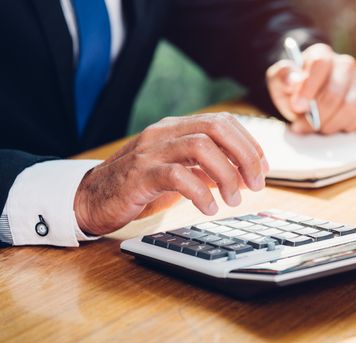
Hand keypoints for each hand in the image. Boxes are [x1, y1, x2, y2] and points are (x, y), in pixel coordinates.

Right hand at [74, 113, 268, 234]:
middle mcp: (165, 133)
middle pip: (216, 128)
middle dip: (245, 155)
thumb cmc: (140, 186)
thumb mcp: (181, 174)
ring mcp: (151, 151)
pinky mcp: (140, 175)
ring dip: (227, 174)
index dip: (249, 143)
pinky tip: (209, 208)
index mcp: (177, 128)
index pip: (223, 122)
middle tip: (256, 184)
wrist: (92, 199)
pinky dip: (201, 192)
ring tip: (234, 199)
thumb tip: (244, 175)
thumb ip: (209, 170)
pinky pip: (178, 175)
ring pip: (201, 147)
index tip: (263, 167)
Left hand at [267, 43, 355, 133]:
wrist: (309, 99)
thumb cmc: (294, 89)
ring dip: (329, 124)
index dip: (308, 88)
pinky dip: (343, 126)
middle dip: (316, 115)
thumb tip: (294, 80)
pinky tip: (331, 124)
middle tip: (302, 125)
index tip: (297, 106)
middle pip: (335, 93)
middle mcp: (345, 64)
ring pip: (350, 108)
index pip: (320, 64)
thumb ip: (283, 78)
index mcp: (322, 54)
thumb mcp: (279, 81)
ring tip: (315, 127)